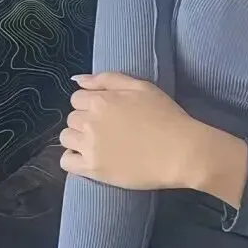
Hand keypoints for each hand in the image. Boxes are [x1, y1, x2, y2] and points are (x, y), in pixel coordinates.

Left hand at [61, 72, 207, 192]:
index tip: (107, 113)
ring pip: (66, 138)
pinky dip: (73, 159)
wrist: (181, 151)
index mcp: (101, 100)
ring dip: (78, 138)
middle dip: (85, 121)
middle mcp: (90, 122)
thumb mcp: (141, 87)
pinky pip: (66, 162)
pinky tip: (89, 158)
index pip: (77, 98)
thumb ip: (107, 79)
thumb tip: (77, 80)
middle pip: (72, 118)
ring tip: (99, 143)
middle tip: (108, 129)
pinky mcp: (93, 169)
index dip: (91, 104)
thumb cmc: (167, 116)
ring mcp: (90, 147)